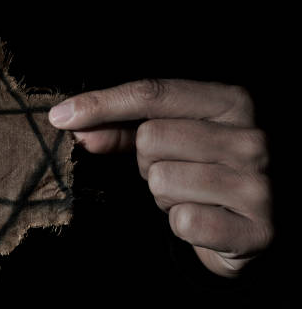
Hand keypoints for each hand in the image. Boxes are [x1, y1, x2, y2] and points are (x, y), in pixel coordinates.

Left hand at [49, 79, 272, 277]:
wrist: (250, 227)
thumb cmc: (200, 171)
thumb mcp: (164, 140)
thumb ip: (118, 129)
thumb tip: (71, 125)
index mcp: (231, 101)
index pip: (152, 93)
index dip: (100, 105)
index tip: (61, 117)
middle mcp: (251, 136)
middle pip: (151, 138)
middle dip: (146, 161)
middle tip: (173, 169)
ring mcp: (259, 182)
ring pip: (162, 180)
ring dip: (164, 195)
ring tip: (189, 194)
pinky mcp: (259, 228)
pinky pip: (184, 221)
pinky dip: (182, 224)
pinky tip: (204, 219)